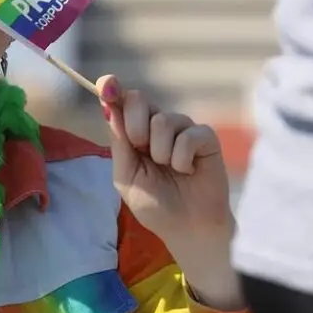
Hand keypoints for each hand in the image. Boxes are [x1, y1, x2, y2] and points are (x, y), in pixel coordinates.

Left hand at [97, 75, 241, 308]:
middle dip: (135, 126)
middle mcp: (157, 126)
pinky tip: (188, 171)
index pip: (121, 103)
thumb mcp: (126, 176)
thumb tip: (110, 108)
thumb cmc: (155, 204)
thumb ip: (119, 143)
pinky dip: (182, 158)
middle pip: (139, 99)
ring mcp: (182, 130)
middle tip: (142, 150)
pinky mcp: (206, 139)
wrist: (186, 227)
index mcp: (133, 134)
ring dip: (160, 152)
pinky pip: (189, 135)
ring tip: (169, 170)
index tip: (106, 85)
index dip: (112, 90)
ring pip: (164, 120)